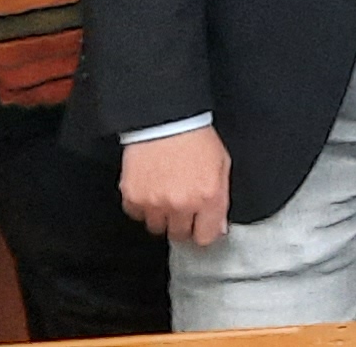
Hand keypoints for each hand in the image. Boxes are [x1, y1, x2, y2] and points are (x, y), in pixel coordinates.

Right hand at [119, 125, 230, 246]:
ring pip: (157, 227)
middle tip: (181, 205)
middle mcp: (181, 204)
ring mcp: (155, 202)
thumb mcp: (222, 165)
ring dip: (161, 215)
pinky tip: (149, 188)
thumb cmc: (195, 138)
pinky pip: (136, 214)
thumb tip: (218, 228)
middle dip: (182, 223)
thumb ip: (221, 199)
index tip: (200, 225)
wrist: (165, 118)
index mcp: (208, 196)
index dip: (203, 231)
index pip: (206, 237)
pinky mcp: (133, 196)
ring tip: (164, 194)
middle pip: (179, 234)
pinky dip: (142, 205)